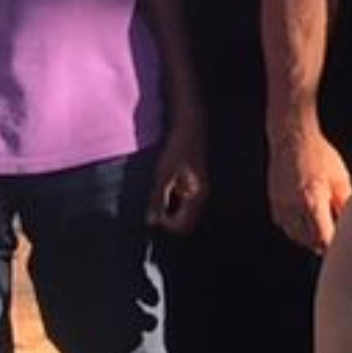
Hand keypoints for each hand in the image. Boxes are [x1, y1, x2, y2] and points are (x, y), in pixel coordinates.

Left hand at [150, 110, 208, 235]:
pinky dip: (169, 197)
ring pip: (180, 211)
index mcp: (197, 197)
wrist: (190, 126)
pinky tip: (163, 182)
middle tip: (152, 202)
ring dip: (166, 206)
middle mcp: (200, 197)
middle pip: (182, 221)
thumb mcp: (164, 174)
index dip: (165, 223)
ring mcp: (196, 190)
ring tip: (158, 188)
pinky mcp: (191, 184)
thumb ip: (158, 199)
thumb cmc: (178, 148)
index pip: (181, 226)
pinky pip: (179, 200)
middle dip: (166, 217)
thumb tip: (151, 221)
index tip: (152, 211)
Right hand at [272, 119, 351, 255]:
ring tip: (323, 229)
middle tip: (336, 240)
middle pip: (309, 242)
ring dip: (309, 239)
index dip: (334, 246)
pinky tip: (308, 220)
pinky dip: (297, 229)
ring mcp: (280, 207)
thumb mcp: (341, 179)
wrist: (292, 138)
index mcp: (312, 202)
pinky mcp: (274, 204)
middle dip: (323, 244)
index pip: (323, 239)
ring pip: (296, 237)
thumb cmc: (317, 155)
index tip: (343, 249)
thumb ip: (346, 205)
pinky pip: (286, 226)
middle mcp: (293, 208)